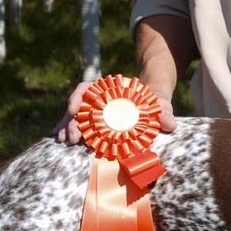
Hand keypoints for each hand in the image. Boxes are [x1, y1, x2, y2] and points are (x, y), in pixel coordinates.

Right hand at [52, 81, 177, 143]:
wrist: (152, 104)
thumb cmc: (153, 100)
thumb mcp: (160, 100)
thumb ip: (164, 109)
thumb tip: (169, 124)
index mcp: (108, 90)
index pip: (86, 89)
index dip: (77, 98)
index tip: (73, 110)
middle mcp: (98, 100)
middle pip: (78, 107)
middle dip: (72, 122)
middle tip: (74, 139)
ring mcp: (94, 112)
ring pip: (74, 118)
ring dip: (68, 129)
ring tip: (66, 142)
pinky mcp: (95, 125)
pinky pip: (79, 127)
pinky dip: (69, 132)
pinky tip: (61, 140)